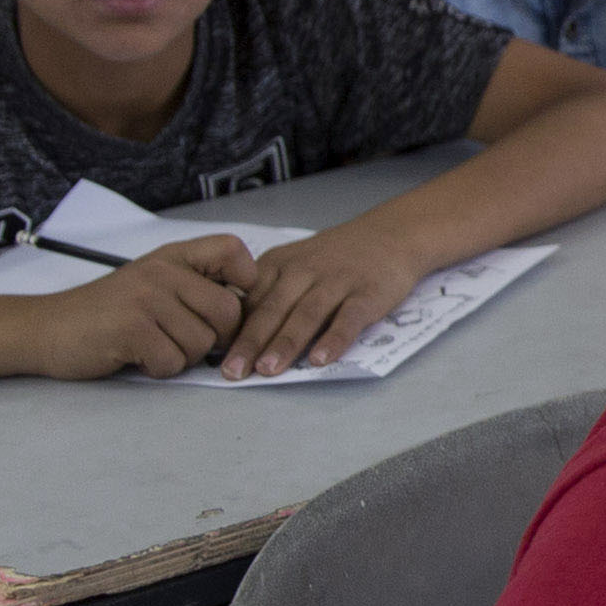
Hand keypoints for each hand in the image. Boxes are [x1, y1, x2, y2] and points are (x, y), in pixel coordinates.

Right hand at [21, 238, 256, 379]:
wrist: (47, 328)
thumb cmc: (106, 312)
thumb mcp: (151, 283)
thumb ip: (193, 287)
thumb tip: (245, 309)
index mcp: (172, 257)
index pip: (234, 250)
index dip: (245, 280)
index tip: (222, 305)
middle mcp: (162, 271)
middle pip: (228, 312)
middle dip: (212, 338)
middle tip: (180, 340)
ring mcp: (147, 298)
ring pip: (202, 343)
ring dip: (181, 357)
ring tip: (151, 346)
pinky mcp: (132, 329)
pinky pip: (173, 362)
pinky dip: (158, 370)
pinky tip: (136, 357)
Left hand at [215, 217, 426, 376]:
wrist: (391, 234)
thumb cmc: (335, 257)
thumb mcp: (294, 263)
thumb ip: (268, 293)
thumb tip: (233, 334)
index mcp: (278, 264)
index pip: (250, 300)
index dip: (231, 330)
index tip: (214, 358)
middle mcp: (304, 270)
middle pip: (273, 308)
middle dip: (251, 342)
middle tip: (233, 371)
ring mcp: (337, 281)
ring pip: (306, 314)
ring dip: (286, 343)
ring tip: (269, 370)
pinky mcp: (367, 293)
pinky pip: (349, 318)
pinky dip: (334, 339)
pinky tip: (321, 360)